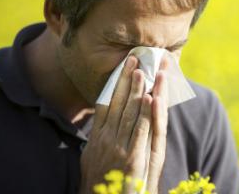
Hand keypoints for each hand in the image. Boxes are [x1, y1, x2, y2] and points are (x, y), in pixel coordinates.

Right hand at [79, 55, 168, 193]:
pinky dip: (144, 113)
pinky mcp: (131, 158)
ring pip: (128, 112)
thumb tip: (99, 121)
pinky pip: (139, 130)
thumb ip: (95, 137)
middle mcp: (105, 137)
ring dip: (136, 90)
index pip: (105, 103)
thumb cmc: (96, 180)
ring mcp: (118, 147)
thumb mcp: (90, 156)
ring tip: (142, 71)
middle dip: (125, 80)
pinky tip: (149, 98)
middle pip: (116, 103)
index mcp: (96, 136)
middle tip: (132, 59)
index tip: (120, 69)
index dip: (113, 85)